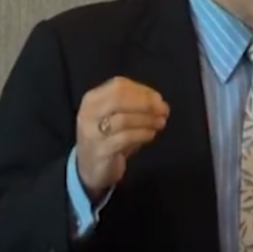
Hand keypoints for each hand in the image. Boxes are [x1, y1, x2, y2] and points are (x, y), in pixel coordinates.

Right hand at [75, 76, 168, 201]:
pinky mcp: (100, 151)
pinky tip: (150, 134)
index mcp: (93, 99)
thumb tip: (158, 101)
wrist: (90, 168)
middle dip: (145, 103)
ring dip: (147, 120)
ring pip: (123, 119)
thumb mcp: (117, 115)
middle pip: (118, 99)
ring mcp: (92, 133)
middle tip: (164, 111)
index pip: (118, 86)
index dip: (143, 91)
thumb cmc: (109, 136)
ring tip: (160, 123)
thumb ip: (135, 103)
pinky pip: (124, 138)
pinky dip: (141, 134)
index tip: (159, 99)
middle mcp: (89, 113)